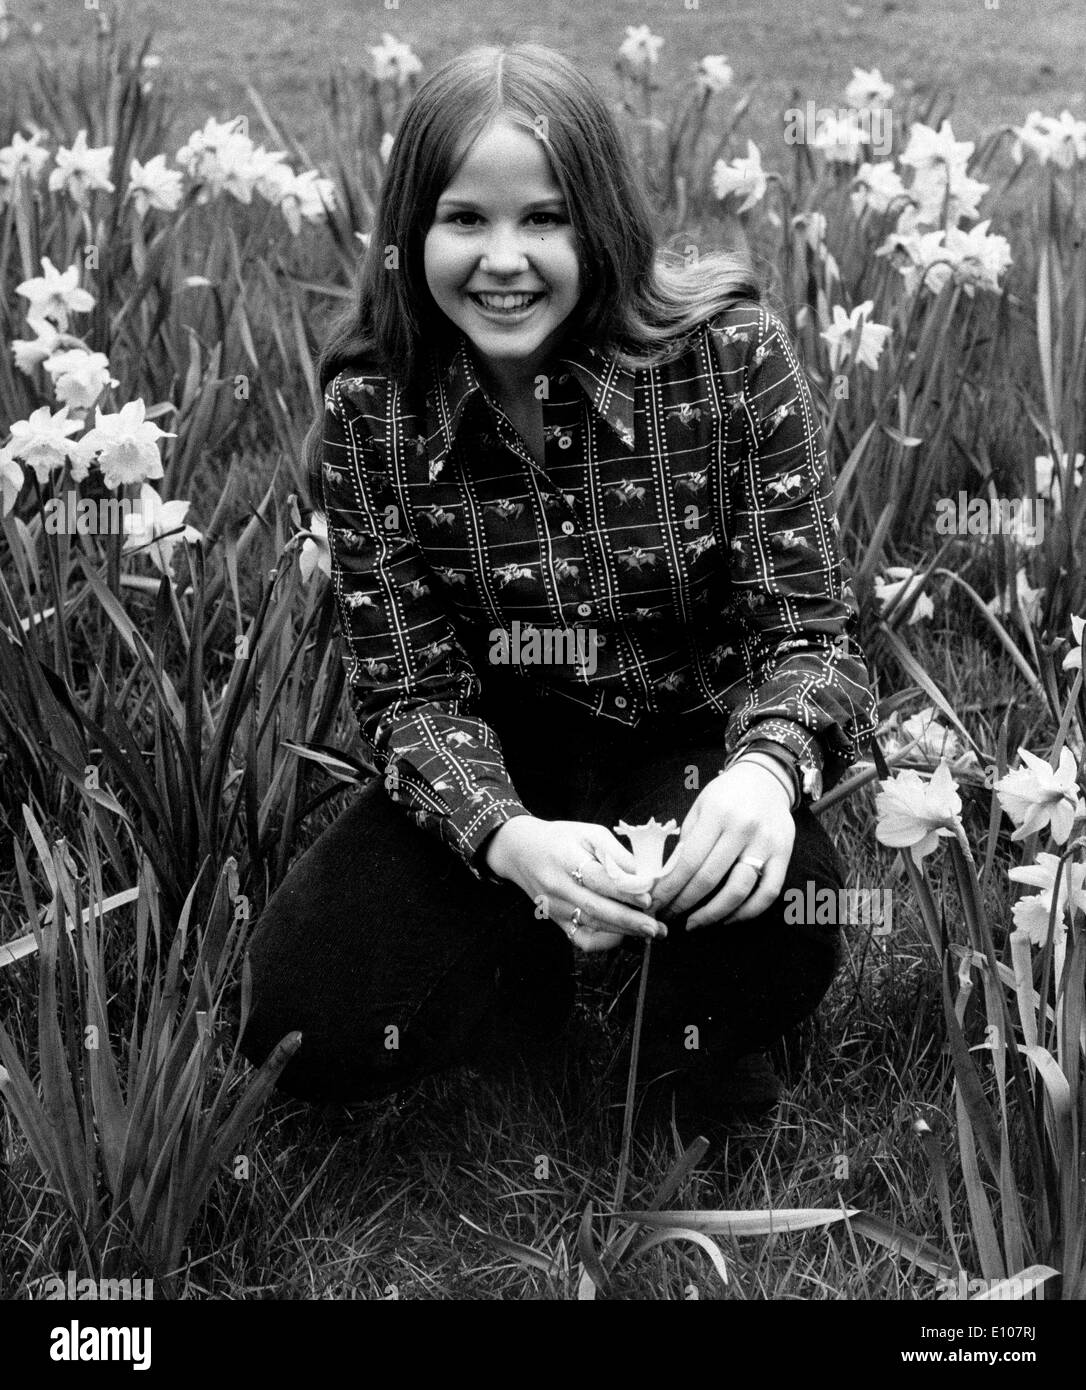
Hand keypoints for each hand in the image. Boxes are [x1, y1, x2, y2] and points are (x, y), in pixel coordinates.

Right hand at [484, 816, 666, 952]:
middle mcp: (557, 887)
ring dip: (623, 932)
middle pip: (595, 908)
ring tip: (651, 932)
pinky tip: (623, 936)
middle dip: (629, 920)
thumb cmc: (560, 839)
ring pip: (591, 925)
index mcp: (565, 858)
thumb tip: (643, 874)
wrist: (521, 851)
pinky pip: (580, 939)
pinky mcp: (556, 921)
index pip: (597, 878)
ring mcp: (555, 908)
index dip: (624, 890)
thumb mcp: (589, 833)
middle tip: (655, 927)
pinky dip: (603, 942)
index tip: (648, 898)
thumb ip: (615, 853)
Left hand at [648, 760, 795, 929]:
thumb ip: (686, 841)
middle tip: (669, 917)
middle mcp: (744, 828)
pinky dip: (747, 912)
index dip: (670, 888)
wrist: (766, 779)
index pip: (688, 861)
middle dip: (684, 903)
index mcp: (717, 814)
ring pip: (739, 890)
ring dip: (713, 914)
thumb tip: (667, 880)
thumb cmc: (726, 795)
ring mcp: (767, 843)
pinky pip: (768, 893)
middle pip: (710, 878)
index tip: (655, 903)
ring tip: (694, 923)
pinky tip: (728, 918)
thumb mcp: (700, 807)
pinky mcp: (785, 854)